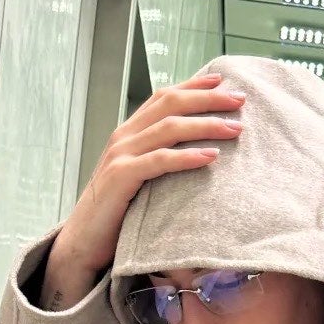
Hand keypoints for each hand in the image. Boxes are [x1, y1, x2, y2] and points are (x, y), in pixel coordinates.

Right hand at [45, 69, 246, 293]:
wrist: (82, 241)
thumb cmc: (116, 214)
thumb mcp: (138, 178)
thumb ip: (157, 159)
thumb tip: (193, 152)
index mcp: (129, 132)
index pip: (164, 97)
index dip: (194, 86)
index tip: (222, 81)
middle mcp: (124, 137)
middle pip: (170, 104)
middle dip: (208, 99)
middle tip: (240, 100)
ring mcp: (121, 155)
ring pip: (169, 128)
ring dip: (205, 125)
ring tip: (234, 128)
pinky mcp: (121, 177)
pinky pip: (159, 161)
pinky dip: (186, 156)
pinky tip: (210, 156)